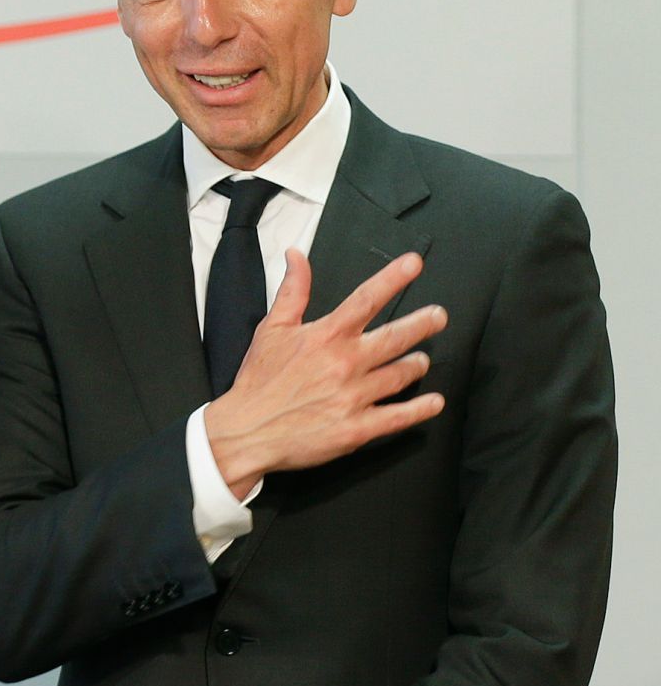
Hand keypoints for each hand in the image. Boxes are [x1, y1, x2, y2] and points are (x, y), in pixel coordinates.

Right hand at [205, 249, 445, 497]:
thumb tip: (297, 255)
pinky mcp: (357, 428)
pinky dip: (421, 409)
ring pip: (401, 374)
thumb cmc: (258, 380)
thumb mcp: (271, 329)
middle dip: (423, 323)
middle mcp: (345, 363)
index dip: (393, 278)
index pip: (366, 300)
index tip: (415, 263)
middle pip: (396, 337)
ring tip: (422, 360)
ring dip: (417, 364)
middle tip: (440, 316)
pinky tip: (434, 402)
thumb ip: (292, 291)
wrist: (246, 431)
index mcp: (326, 336)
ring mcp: (354, 397)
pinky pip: (399, 416)